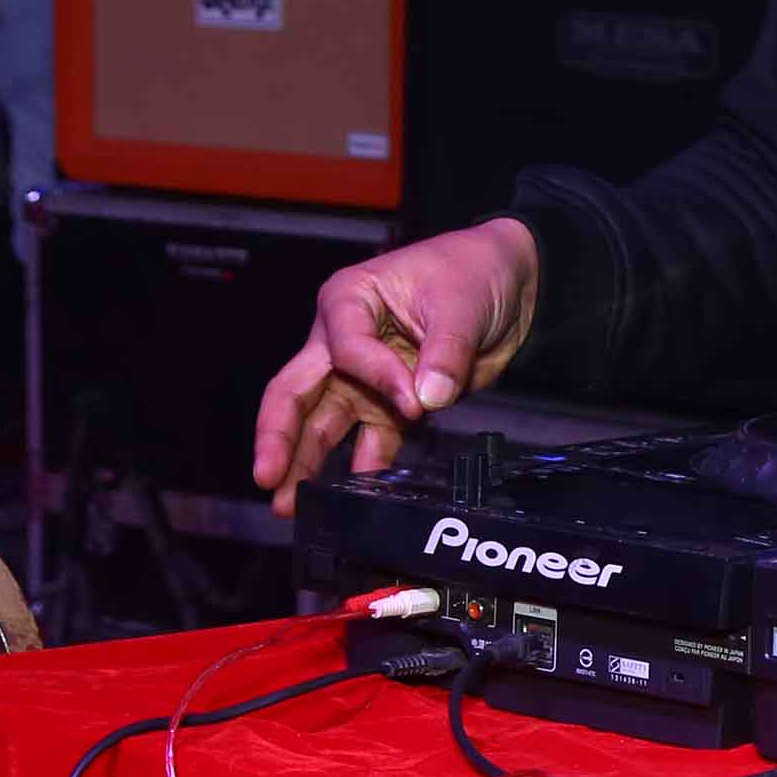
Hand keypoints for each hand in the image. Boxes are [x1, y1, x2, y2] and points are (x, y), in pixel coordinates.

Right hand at [249, 217, 543, 511]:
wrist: (510, 279)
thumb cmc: (472, 271)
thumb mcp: (461, 304)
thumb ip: (445, 352)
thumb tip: (427, 398)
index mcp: (349, 301)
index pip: (345, 350)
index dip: (378, 378)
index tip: (416, 400)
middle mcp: (342, 341)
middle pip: (297, 393)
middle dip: (280, 437)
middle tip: (266, 478)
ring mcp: (365, 376)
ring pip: (323, 423)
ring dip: (308, 463)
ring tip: (290, 506)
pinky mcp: (392, 401)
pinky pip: (371, 438)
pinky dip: (364, 466)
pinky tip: (352, 499)